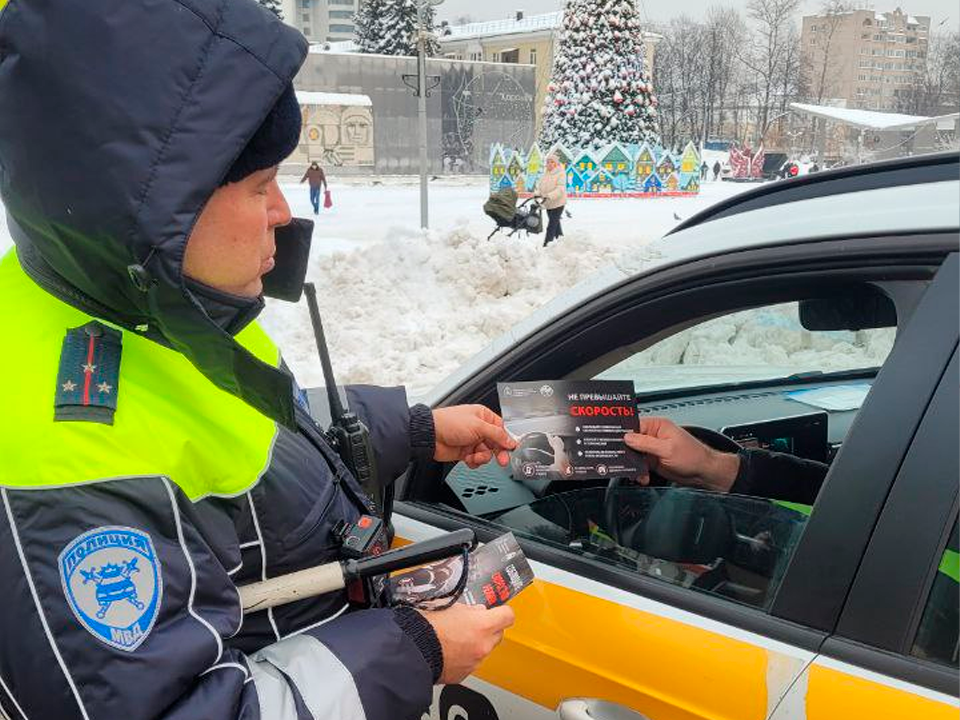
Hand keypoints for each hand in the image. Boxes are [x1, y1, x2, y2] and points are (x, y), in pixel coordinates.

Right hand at [419, 603, 515, 684]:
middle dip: (488, 628)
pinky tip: (450, 651)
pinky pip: (472, 663)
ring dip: (476, 644)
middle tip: (473, 624)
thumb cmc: (426, 627)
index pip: (507, 615)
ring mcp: (475, 661)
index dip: (502, 612)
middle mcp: (482, 645)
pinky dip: (465, 657)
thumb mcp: (449, 606)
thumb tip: (476, 611)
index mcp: (482, 625)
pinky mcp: (464, 674)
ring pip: (485, 649)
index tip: (498, 611)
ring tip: (456, 638)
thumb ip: (469, 610)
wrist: (411, 651)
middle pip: (498, 634)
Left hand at [432, 405, 516, 467]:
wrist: (430, 436)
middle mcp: (478, 428)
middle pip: (495, 443)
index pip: (501, 429)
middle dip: (497, 452)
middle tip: (501, 460)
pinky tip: (468, 459)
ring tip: (475, 456)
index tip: (511, 448)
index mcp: (483, 416)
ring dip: (483, 457)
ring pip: (486, 453)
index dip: (507, 439)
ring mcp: (471, 440)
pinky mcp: (465, 452)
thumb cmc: (449, 423)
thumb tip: (510, 440)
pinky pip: (476, 460)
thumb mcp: (478, 426)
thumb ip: (497, 434)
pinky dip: (474, 462)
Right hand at [624, 417, 738, 491]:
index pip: (634, 425)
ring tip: (636, 472)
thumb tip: (627, 437)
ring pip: (634, 455)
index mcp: (658, 426)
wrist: (703, 473)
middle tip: (621, 459)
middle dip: (626, 452)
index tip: (613, 441)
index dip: (623, 433)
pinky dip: (638, 472)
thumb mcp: (668, 449)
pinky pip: (639, 466)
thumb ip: (646, 443)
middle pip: (631, 441)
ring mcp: (652, 449)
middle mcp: (653, 436)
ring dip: (633, 465)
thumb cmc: (693, 456)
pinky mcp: (653, 461)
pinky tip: (642, 477)